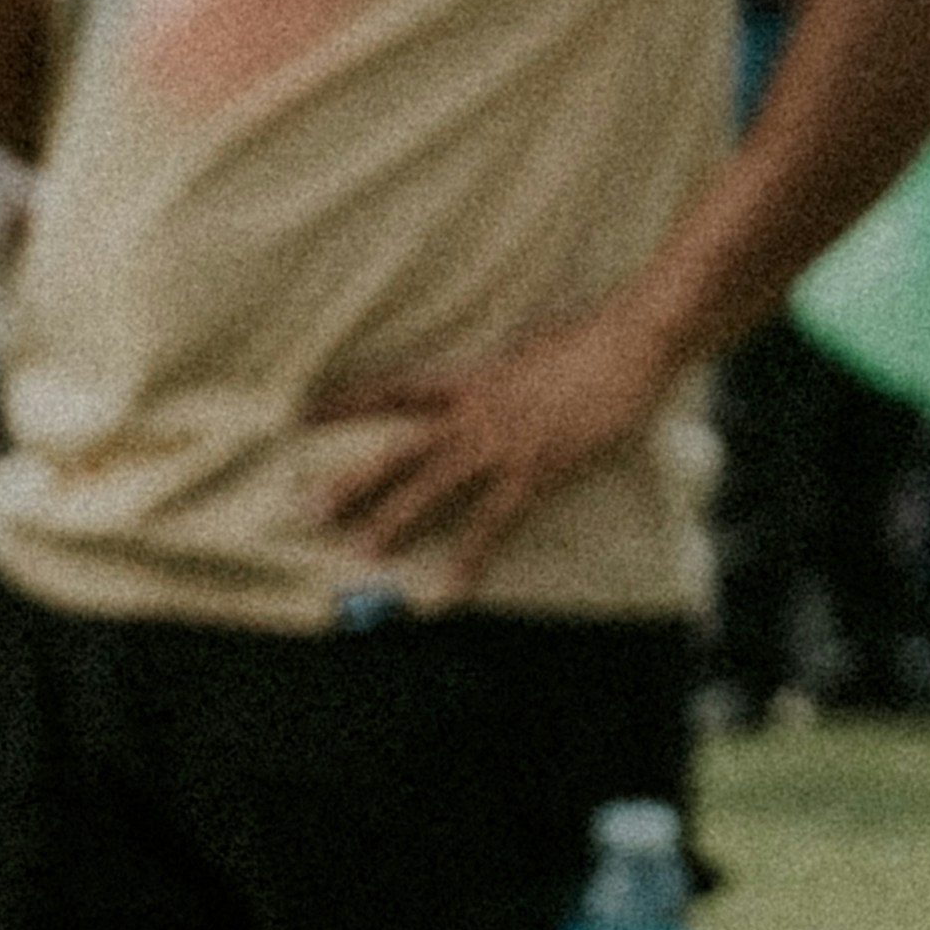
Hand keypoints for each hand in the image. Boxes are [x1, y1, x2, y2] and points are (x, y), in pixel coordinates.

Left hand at [308, 300, 685, 600]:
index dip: (345, 404)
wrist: (633, 340)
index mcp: (473, 380)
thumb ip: (509, 372)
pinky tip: (449, 590)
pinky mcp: (537, 469)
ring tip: (359, 554)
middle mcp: (475, 413)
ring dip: (394, 522)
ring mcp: (503, 443)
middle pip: (399, 451)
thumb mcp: (535, 349)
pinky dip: (470, 558)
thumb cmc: (594, 340)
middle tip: (305, 510)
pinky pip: (494, 523)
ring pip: (434, 489)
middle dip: (351, 482)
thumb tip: (505, 377)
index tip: (296, 415)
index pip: (395, 391)